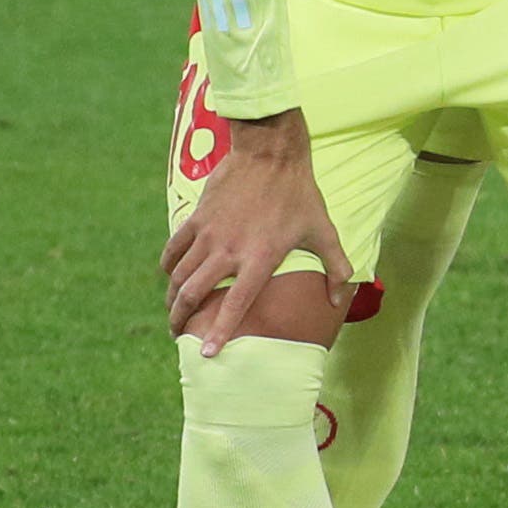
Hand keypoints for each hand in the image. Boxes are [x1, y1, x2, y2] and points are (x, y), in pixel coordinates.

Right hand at [162, 111, 349, 354]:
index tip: (208, 353)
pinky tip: (168, 276)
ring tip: (172, 312)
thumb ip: (335, 266)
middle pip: (194, 293)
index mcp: (259, 258)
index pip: (236, 303)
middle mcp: (229, 250)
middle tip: (178, 334)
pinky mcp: (197, 219)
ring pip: (179, 275)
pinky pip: (174, 249)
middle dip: (181, 318)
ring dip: (172, 297)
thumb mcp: (323, 230)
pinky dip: (167, 266)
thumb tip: (339, 299)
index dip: (220, 330)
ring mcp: (209, 234)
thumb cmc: (299, 193)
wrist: (270, 153)